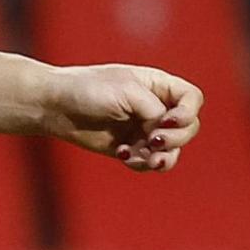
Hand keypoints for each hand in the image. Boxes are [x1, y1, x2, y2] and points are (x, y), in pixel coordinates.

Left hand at [44, 64, 200, 171]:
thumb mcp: (128, 92)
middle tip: (152, 141)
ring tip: (143, 158)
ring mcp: (144, 130)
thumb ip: (154, 110)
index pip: (192, 99)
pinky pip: (149, 163)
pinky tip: (121, 154)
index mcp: (158, 85)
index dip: (187, 113)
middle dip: (174, 139)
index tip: (166, 121)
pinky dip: (141, 163)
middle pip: (188, 129)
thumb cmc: (89, 90)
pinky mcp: (131, 148)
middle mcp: (156, 107)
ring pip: (172, 151)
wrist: (56, 107)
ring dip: (162, 158)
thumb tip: (165, 132)